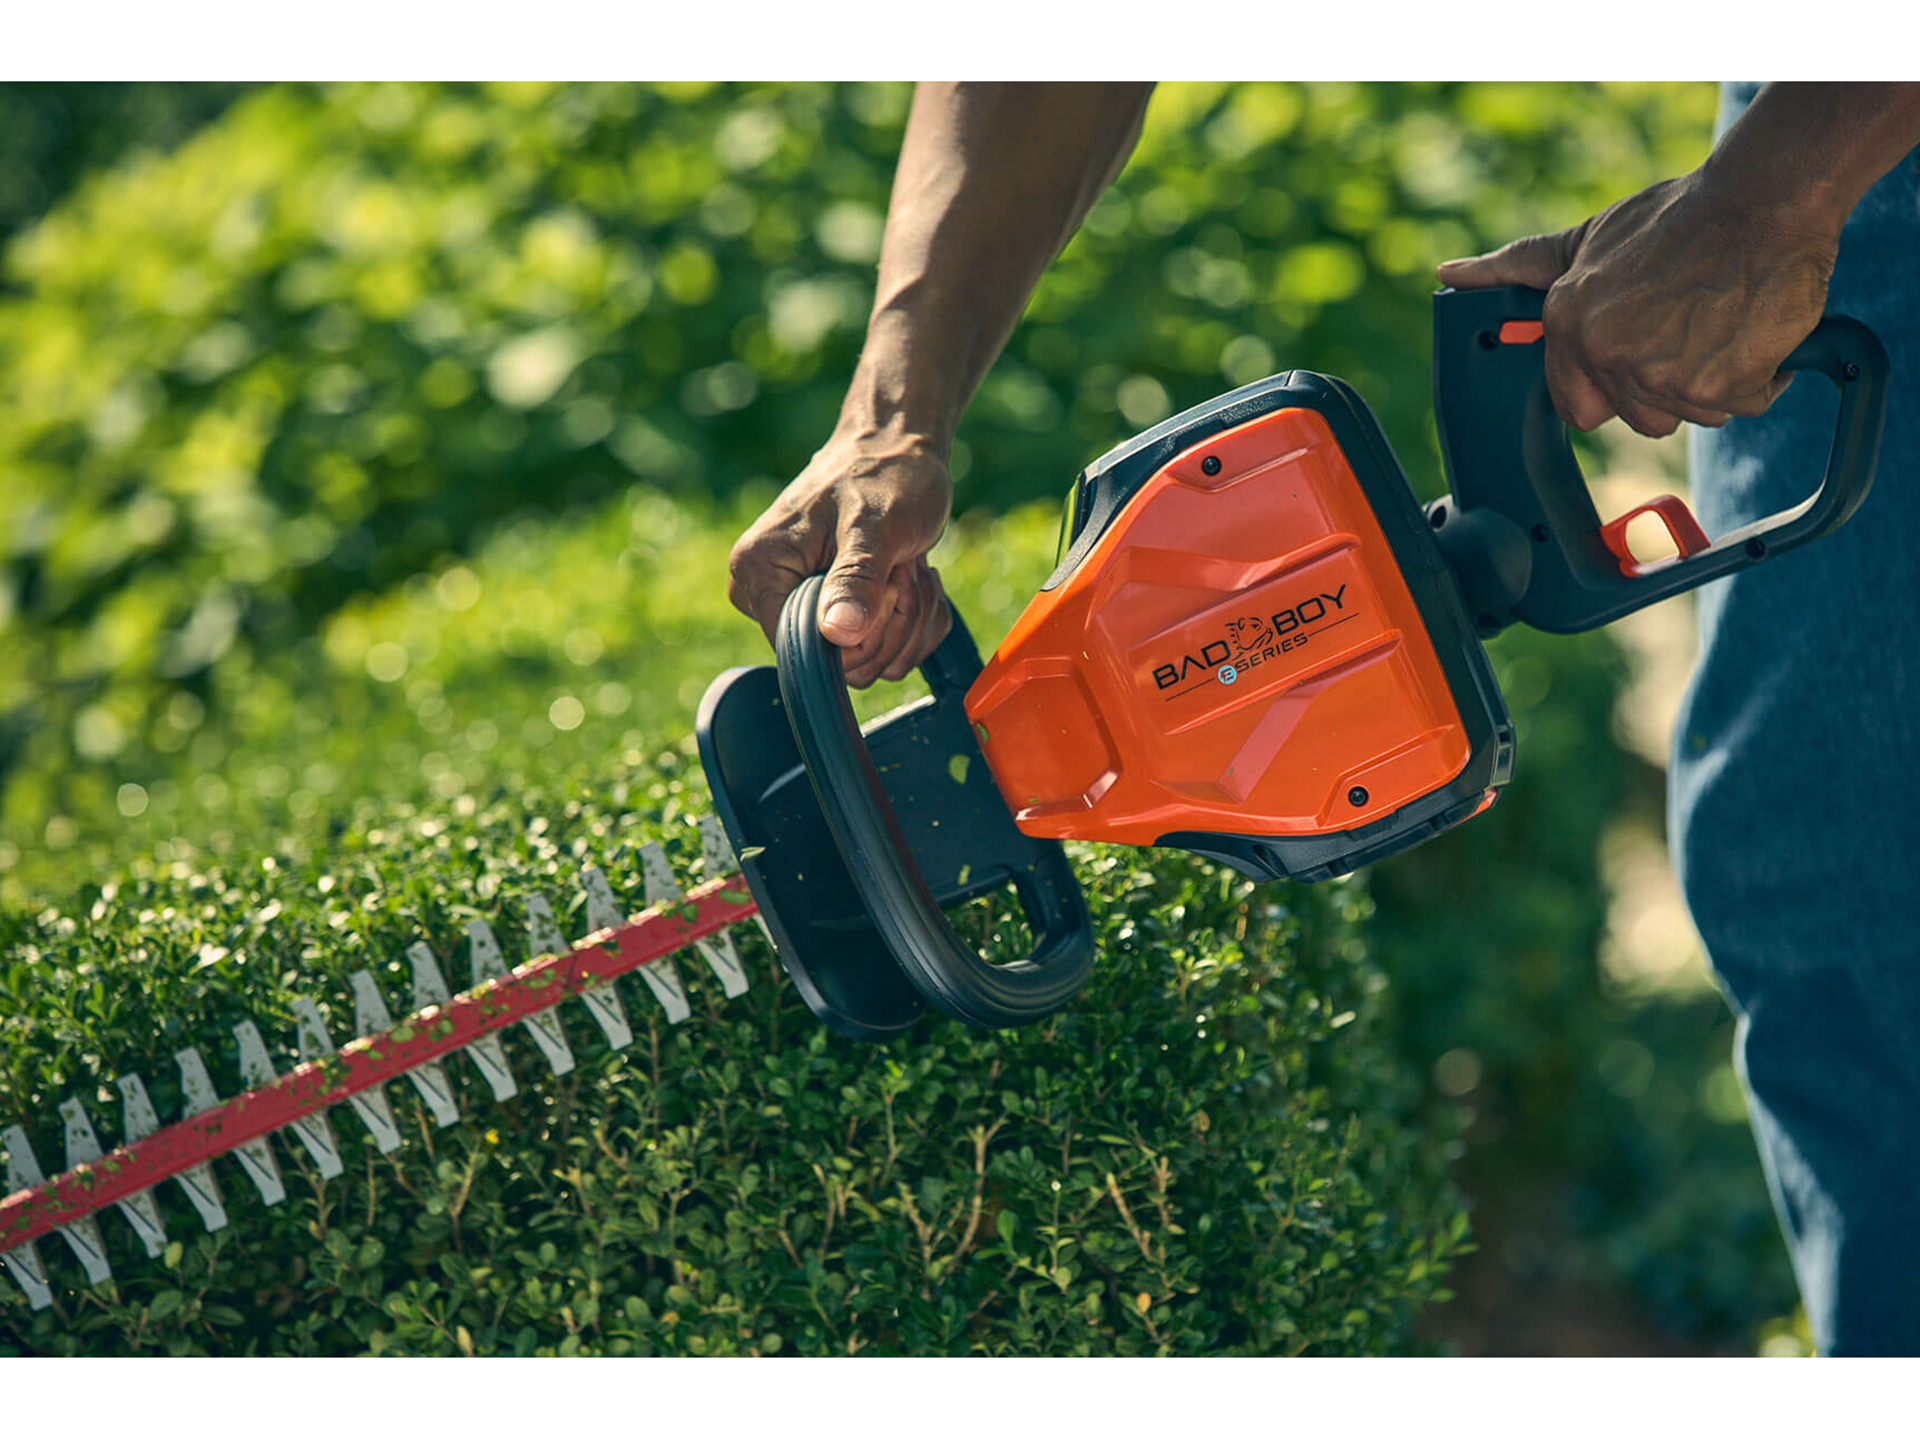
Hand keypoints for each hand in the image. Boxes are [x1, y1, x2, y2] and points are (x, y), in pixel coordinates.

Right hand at [727, 429, 953, 687]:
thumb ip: (855, 578)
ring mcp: (805, 610)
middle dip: (892, 622)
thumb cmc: (884, 474)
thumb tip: (837, 635)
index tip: (884, 584)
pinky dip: (916, 619)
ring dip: (910, 618)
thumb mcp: (874, 525)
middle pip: (842, 664)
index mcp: (758, 571)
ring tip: (909, 564)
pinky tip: (914, 575)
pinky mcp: (837, 618)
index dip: (856, 635)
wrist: (899, 449)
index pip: (801, 650)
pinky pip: (886, 654)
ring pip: (871, 664)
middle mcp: (770, 597)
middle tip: (903, 567)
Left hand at [1437, 169, 1839, 436]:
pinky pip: (1739, 404)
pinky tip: (1749, 326)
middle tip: (1689, 330)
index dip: (1610, 388)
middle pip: (1640, 418)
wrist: (1763, 198)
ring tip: (1718, 320)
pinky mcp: (1719, 386)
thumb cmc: (1678, 216)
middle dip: (1666, 387)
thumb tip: (1450, 274)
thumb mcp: (1586, 239)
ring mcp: (1663, 376)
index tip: (1637, 360)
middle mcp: (1609, 355)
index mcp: (1568, 326)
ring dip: (1712, 381)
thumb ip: (1520, 267)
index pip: (1577, 406)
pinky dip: (1756, 377)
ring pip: (1691, 413)